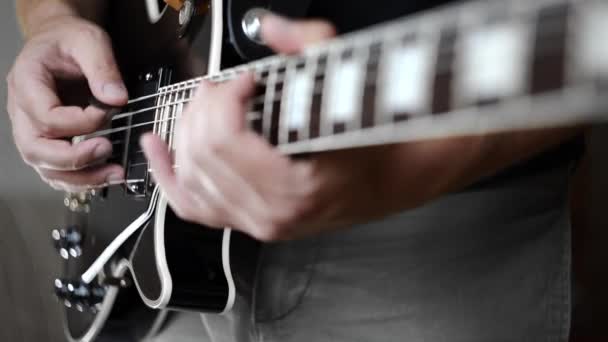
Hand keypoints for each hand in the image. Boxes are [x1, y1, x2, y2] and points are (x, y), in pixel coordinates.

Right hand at [7, 15, 126, 191]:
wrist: (60, 42)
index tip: (108, 112)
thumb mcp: (89, 41)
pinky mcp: (48, 140)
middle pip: (35, 150)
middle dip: (74, 159)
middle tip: (106, 151)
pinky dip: (80, 179)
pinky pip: (56, 170)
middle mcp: (23, 110)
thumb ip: (103, 67)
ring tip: (113, 173)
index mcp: (27, 82)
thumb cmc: (69, 40)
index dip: (80, 122)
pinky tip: (104, 175)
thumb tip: (117, 98)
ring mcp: (32, 129)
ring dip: (80, 177)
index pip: (46, 117)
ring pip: (44, 167)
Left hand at [141, 14, 485, 240]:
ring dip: (186, 132)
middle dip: (204, 108)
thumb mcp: (352, 91)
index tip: (245, 79)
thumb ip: (311, 49)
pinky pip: (191, 205)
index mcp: (294, 187)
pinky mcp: (247, 221)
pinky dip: (168, 176)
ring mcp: (255, 222)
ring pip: (190, 176)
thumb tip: (271, 26)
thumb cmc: (373, 145)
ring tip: (201, 104)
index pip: (227, 138)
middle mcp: (270, 213)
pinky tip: (156, 149)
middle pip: (203, 154)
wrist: (389, 181)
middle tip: (223, 87)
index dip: (226, 97)